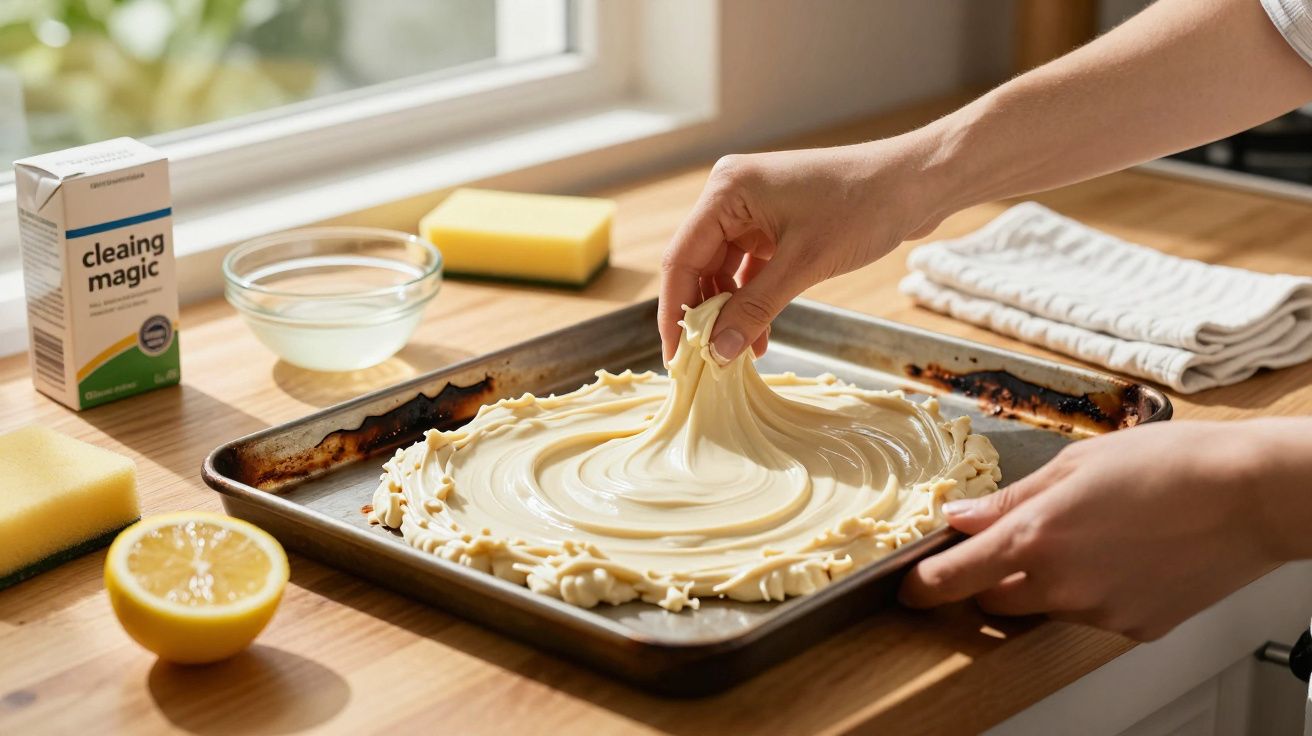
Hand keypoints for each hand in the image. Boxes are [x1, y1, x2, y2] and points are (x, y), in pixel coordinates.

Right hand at [657, 140, 940, 362]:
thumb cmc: (863, 207)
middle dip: (703, 315)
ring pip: (724, 270)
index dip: (674, 311)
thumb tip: (717, 352)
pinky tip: (757, 336)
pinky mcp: (775, 222)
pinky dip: (752, 300)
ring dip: (730, 312)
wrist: (916, 183)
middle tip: (704, 362)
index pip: (681, 259)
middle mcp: (731, 195)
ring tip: (735, 355)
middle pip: (699, 265)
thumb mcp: (804, 265)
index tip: (676, 357)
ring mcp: (754, 209)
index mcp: (726, 191)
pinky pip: (750, 268)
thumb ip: (755, 309)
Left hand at [899, 419, 1307, 640]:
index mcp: (1036, 538)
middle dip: (992, 577)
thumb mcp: (1075, 463)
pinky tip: (1125, 555)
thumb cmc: (1170, 465)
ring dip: (1048, 582)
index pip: (954, 578)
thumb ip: (1011, 499)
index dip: (923, 586)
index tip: (910, 587)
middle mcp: (1062, 585)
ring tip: (1095, 535)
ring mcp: (1100, 612)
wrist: (1250, 494)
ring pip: (1047, 607)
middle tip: (1017, 541)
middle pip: (996, 601)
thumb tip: (963, 518)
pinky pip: (1093, 615)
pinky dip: (1094, 591)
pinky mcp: (1136, 628)